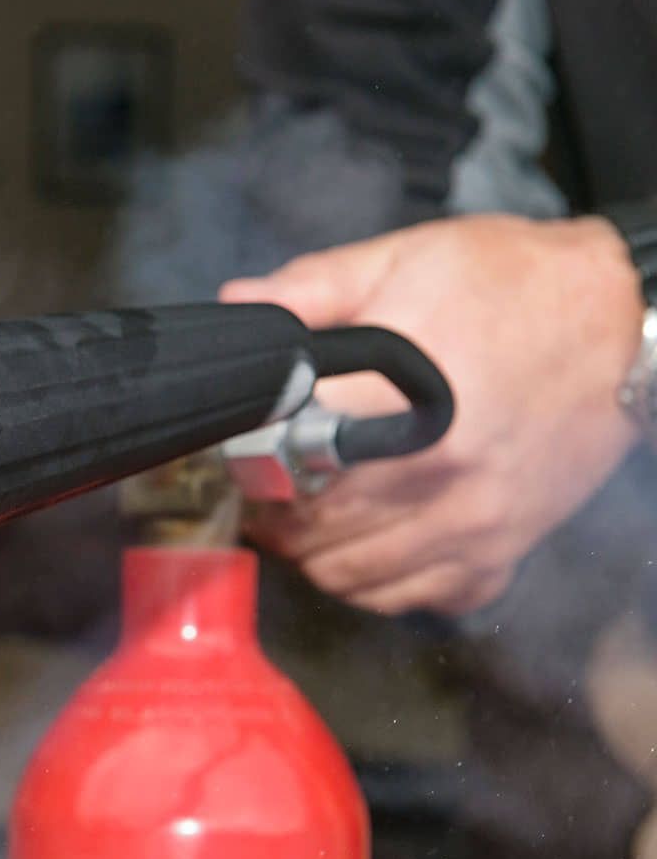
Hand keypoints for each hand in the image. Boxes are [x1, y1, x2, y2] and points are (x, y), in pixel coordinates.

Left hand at [220, 214, 642, 615]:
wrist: (621, 320)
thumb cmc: (510, 283)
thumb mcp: (404, 259)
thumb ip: (311, 288)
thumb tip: (239, 305)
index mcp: (404, 403)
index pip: (288, 464)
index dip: (250, 461)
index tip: (245, 452)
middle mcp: (440, 477)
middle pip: (314, 531)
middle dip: (275, 514)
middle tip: (264, 492)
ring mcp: (475, 523)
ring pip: (354, 577)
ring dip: (312, 556)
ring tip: (302, 523)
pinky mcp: (504, 550)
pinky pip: (417, 599)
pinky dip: (376, 586)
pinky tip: (363, 549)